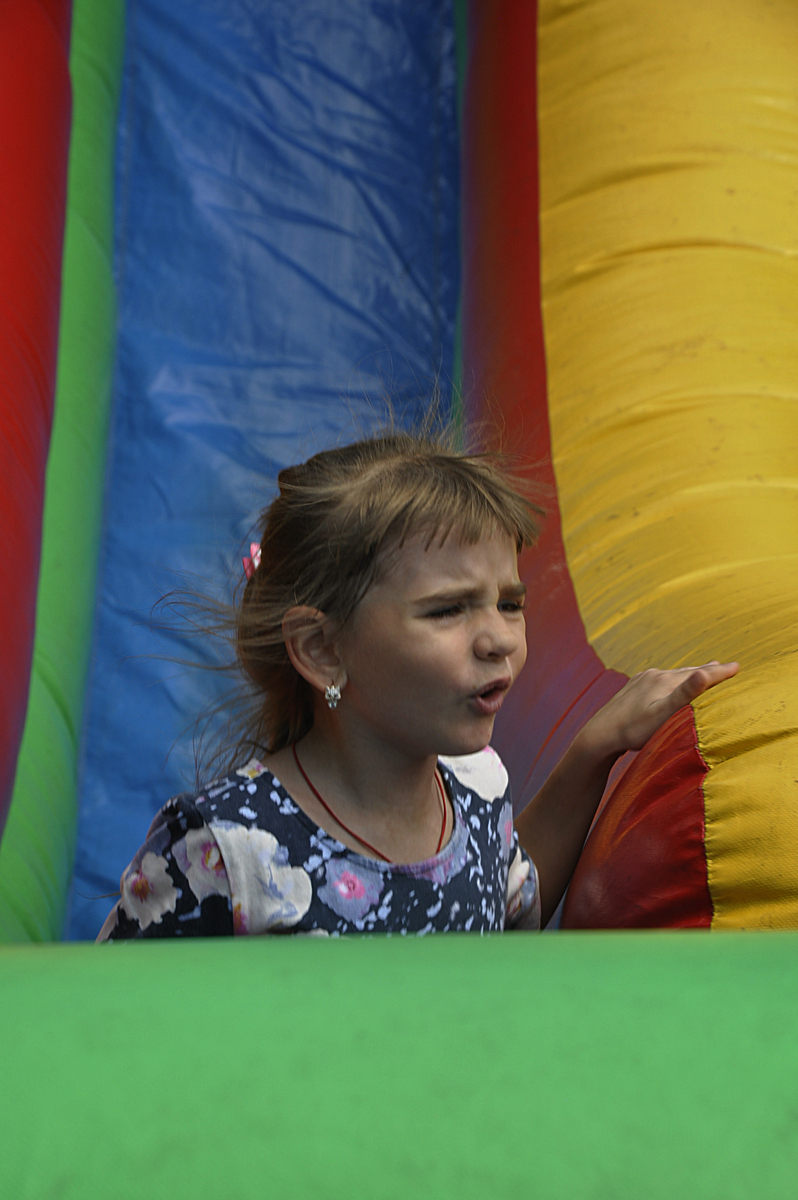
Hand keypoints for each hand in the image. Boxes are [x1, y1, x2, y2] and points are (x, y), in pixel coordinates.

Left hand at [579, 661, 739, 760]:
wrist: (599, 735)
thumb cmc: (633, 730)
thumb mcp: (663, 715)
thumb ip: (685, 694)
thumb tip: (705, 672)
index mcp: (664, 681)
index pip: (700, 675)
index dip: (720, 672)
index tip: (738, 667)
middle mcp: (654, 675)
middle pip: (688, 672)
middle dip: (708, 670)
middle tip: (726, 666)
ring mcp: (642, 680)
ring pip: (674, 675)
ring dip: (691, 674)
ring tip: (704, 671)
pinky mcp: (634, 687)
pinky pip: (660, 680)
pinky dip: (674, 680)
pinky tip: (671, 682)